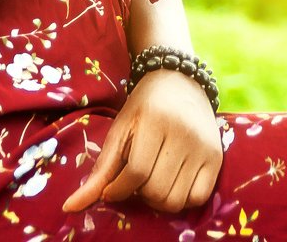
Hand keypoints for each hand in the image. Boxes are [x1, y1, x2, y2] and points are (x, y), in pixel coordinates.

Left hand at [63, 69, 222, 213]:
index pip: (136, 172)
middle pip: (157, 190)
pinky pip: (198, 198)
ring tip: (152, 179)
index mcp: (154, 121)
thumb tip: (70, 207)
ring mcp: (203, 146)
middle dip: (139, 193)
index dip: (119, 188)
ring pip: (177, 200)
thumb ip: (100, 170)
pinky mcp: (217, 157)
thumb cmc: (142, 106)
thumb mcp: (119, 130)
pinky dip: (181, 199)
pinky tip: (171, 181)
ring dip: (158, 199)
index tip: (111, 189)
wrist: (178, 80)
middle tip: (134, 179)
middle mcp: (183, 134)